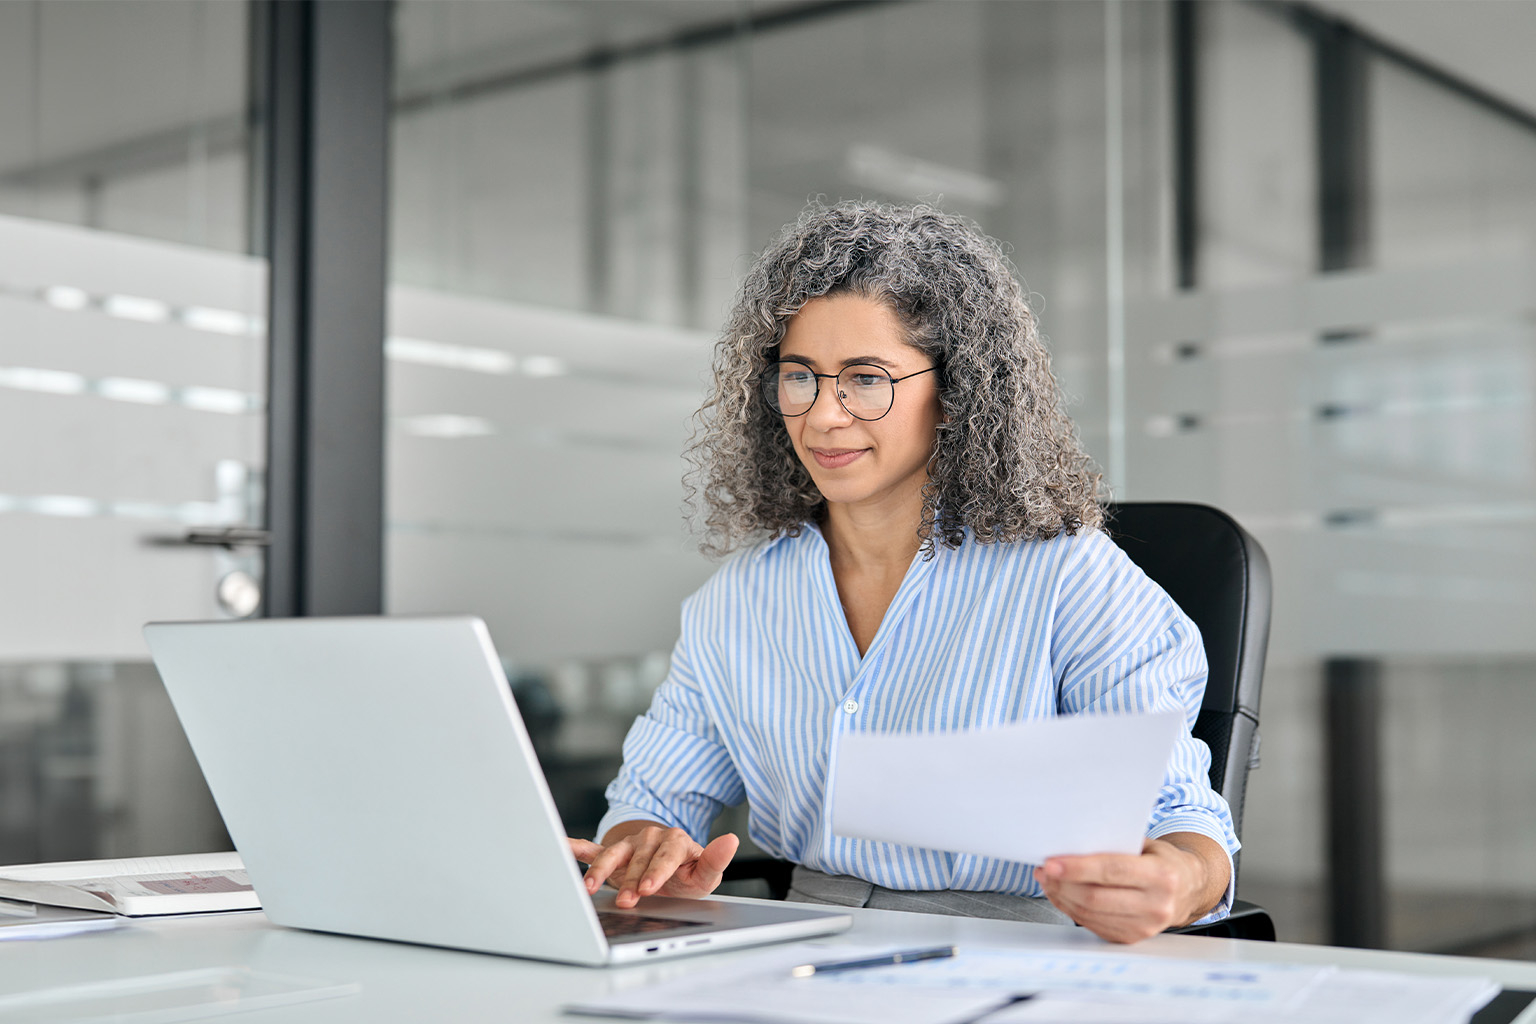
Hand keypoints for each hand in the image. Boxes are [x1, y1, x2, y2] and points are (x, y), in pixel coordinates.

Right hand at [568, 824, 738, 908]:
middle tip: (625, 902)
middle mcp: (651, 838)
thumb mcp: (704, 874)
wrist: (670, 871)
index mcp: (675, 841)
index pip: (665, 855)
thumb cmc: (688, 875)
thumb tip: (731, 840)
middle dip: (630, 881)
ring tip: (590, 888)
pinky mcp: (612, 851)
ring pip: (613, 854)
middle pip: (638, 859)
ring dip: (601, 871)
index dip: (656, 870)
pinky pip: (592, 848)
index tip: (648, 887)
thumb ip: (715, 860)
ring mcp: (629, 844)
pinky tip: (561, 845)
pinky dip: (576, 847)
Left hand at [1032, 834, 1226, 943]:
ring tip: (1048, 880)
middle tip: (1044, 869)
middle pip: (1096, 897)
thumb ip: (1114, 842)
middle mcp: (1156, 905)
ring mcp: (1145, 927)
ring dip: (1061, 896)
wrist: (1186, 888)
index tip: (1051, 863)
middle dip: (1063, 884)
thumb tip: (1070, 840)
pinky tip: (1061, 894)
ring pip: (1090, 914)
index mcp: (1161, 876)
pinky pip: (1092, 925)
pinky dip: (1070, 909)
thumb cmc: (1160, 860)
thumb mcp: (1145, 843)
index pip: (1112, 871)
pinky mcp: (1132, 938)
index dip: (1078, 868)